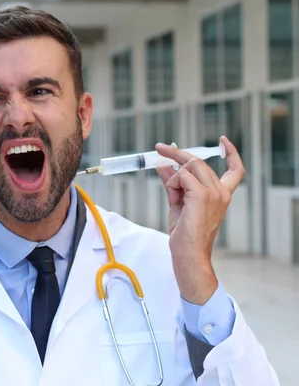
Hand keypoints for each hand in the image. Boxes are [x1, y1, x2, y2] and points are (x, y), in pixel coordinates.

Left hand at [154, 136, 244, 304]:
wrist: (189, 253)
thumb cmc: (184, 233)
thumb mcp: (178, 202)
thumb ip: (173, 182)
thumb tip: (163, 164)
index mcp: (222, 194)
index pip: (236, 170)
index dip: (231, 153)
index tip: (224, 141)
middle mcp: (222, 192)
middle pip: (198, 161)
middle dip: (176, 154)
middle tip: (159, 148)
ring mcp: (213, 193)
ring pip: (188, 166)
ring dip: (172, 176)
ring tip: (172, 195)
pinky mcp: (201, 195)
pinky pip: (181, 176)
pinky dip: (172, 183)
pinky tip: (174, 198)